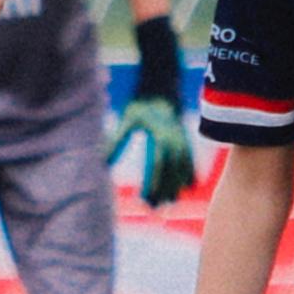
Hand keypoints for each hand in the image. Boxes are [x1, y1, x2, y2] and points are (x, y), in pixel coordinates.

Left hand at [111, 94, 196, 208]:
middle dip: (164, 191)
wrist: (163, 84)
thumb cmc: (141, 102)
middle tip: (153, 209)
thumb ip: (116, 142)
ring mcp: (183, 140)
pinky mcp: (187, 139)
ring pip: (183, 169)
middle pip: (171, 172)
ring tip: (168, 203)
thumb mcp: (127, 120)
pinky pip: (191, 161)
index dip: (152, 184)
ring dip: (176, 187)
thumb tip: (101, 162)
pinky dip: (189, 174)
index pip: (157, 165)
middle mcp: (175, 140)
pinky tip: (186, 188)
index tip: (143, 200)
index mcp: (160, 135)